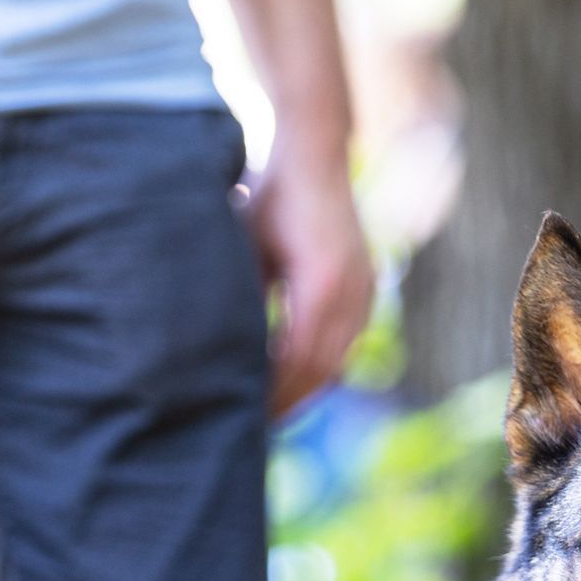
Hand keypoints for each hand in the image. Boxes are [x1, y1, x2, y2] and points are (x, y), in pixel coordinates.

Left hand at [246, 147, 373, 417]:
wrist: (313, 151)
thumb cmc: (268, 194)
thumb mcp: (242, 245)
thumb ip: (239, 298)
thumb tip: (214, 352)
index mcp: (320, 283)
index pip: (297, 359)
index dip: (272, 392)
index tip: (245, 414)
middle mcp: (352, 291)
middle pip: (321, 369)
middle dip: (288, 401)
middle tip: (254, 429)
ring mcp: (365, 290)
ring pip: (337, 359)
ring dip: (305, 387)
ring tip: (273, 411)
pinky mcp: (366, 287)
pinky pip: (345, 340)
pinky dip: (320, 364)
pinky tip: (294, 377)